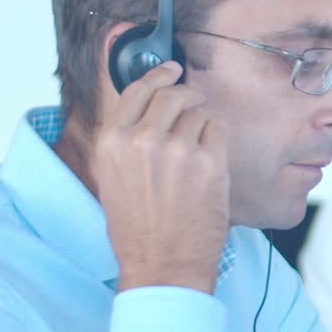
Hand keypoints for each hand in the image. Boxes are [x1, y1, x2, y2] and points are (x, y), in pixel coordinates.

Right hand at [92, 62, 229, 293]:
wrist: (163, 263)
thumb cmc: (138, 228)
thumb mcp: (113, 178)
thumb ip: (126, 141)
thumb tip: (148, 108)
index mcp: (112, 141)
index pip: (137, 90)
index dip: (157, 75)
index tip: (171, 68)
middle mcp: (142, 139)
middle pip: (172, 94)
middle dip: (187, 95)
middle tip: (195, 103)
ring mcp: (177, 149)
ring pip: (198, 112)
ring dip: (202, 125)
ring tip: (198, 153)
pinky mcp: (208, 161)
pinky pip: (218, 129)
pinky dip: (218, 139)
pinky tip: (210, 161)